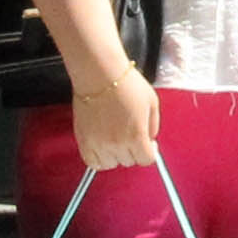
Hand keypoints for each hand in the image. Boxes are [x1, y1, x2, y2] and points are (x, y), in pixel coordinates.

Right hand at [71, 59, 162, 180]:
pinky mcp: (83, 140)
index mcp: (136, 136)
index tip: (149, 144)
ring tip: (116, 139)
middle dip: (133, 150)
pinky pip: (91, 162)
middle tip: (131, 135)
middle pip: (129, 161)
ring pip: (111, 164)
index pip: (146, 160)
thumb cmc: (125, 83)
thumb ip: (153, 125)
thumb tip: (149, 139)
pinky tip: (102, 148)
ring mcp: (98, 143)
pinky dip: (98, 159)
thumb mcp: (152, 103)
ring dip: (116, 155)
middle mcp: (117, 143)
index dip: (150, 151)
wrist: (99, 73)